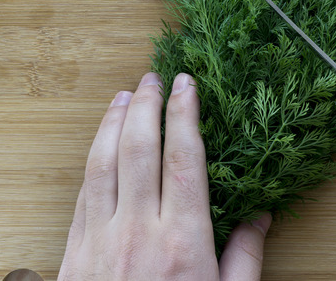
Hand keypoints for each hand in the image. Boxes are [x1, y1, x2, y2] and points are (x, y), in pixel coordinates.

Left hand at [59, 73, 270, 280]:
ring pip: (102, 165)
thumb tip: (261, 218)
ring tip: (123, 98)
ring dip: (112, 124)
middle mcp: (139, 232)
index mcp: (184, 241)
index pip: (183, 159)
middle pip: (138, 150)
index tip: (187, 86)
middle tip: (153, 79)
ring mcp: (101, 241)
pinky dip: (93, 162)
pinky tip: (102, 147)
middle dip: (146, 106)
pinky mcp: (75, 255)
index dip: (184, 115)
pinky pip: (83, 196)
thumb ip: (246, 257)